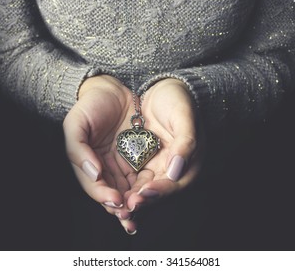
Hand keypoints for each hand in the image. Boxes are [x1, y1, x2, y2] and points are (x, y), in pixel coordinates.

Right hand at [63, 75, 137, 233]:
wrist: (110, 89)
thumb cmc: (89, 106)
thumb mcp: (75, 124)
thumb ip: (78, 149)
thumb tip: (93, 173)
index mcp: (88, 163)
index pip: (95, 186)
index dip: (104, 196)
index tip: (116, 201)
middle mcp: (105, 168)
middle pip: (113, 193)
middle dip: (122, 207)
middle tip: (131, 215)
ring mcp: (122, 163)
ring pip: (129, 188)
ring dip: (136, 201)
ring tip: (142, 210)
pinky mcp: (139, 156)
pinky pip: (144, 174)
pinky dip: (148, 186)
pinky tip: (154, 194)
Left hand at [124, 78, 203, 211]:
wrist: (159, 87)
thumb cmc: (176, 99)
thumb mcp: (184, 116)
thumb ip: (185, 143)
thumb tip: (176, 172)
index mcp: (187, 161)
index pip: (173, 184)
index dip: (158, 191)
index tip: (142, 194)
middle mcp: (169, 169)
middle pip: (154, 192)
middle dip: (138, 201)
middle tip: (123, 207)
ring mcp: (152, 166)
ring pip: (138, 188)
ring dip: (126, 199)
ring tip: (112, 204)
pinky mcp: (137, 161)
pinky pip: (127, 178)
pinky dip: (118, 187)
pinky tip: (107, 193)